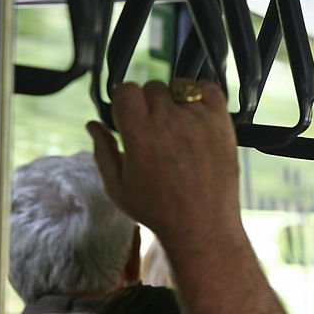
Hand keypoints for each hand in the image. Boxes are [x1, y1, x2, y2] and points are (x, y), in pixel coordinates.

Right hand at [88, 80, 240, 243]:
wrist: (202, 226)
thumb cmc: (158, 211)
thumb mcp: (118, 188)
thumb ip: (103, 152)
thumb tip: (92, 124)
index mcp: (139, 135)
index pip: (126, 90)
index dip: (125, 102)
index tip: (130, 118)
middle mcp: (169, 122)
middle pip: (153, 87)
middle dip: (149, 104)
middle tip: (155, 129)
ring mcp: (198, 120)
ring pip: (180, 87)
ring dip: (175, 101)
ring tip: (177, 126)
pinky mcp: (221, 124)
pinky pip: (210, 89)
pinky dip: (201, 95)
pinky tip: (196, 115)